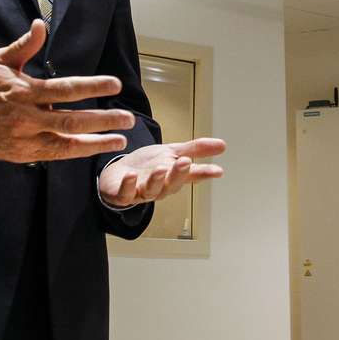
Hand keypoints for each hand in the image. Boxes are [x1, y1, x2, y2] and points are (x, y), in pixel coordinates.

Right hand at [0, 20, 134, 161]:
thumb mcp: (0, 61)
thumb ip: (25, 45)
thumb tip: (40, 25)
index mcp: (25, 91)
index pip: (65, 89)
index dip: (92, 86)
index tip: (114, 84)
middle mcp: (27, 117)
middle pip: (72, 120)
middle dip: (103, 120)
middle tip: (127, 119)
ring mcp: (26, 138)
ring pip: (67, 142)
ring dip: (97, 142)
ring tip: (121, 139)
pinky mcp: (23, 153)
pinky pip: (56, 154)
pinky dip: (78, 152)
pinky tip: (97, 148)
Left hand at [99, 138, 225, 206]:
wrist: (115, 175)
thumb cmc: (146, 166)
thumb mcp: (172, 153)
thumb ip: (195, 149)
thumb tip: (222, 145)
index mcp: (173, 177)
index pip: (191, 175)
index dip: (204, 173)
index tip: (217, 171)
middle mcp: (160, 187)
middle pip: (172, 184)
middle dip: (179, 174)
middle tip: (185, 162)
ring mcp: (141, 192)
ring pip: (152, 190)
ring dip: (157, 180)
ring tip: (161, 169)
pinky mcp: (122, 195)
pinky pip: (125, 194)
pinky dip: (128, 185)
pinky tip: (131, 175)